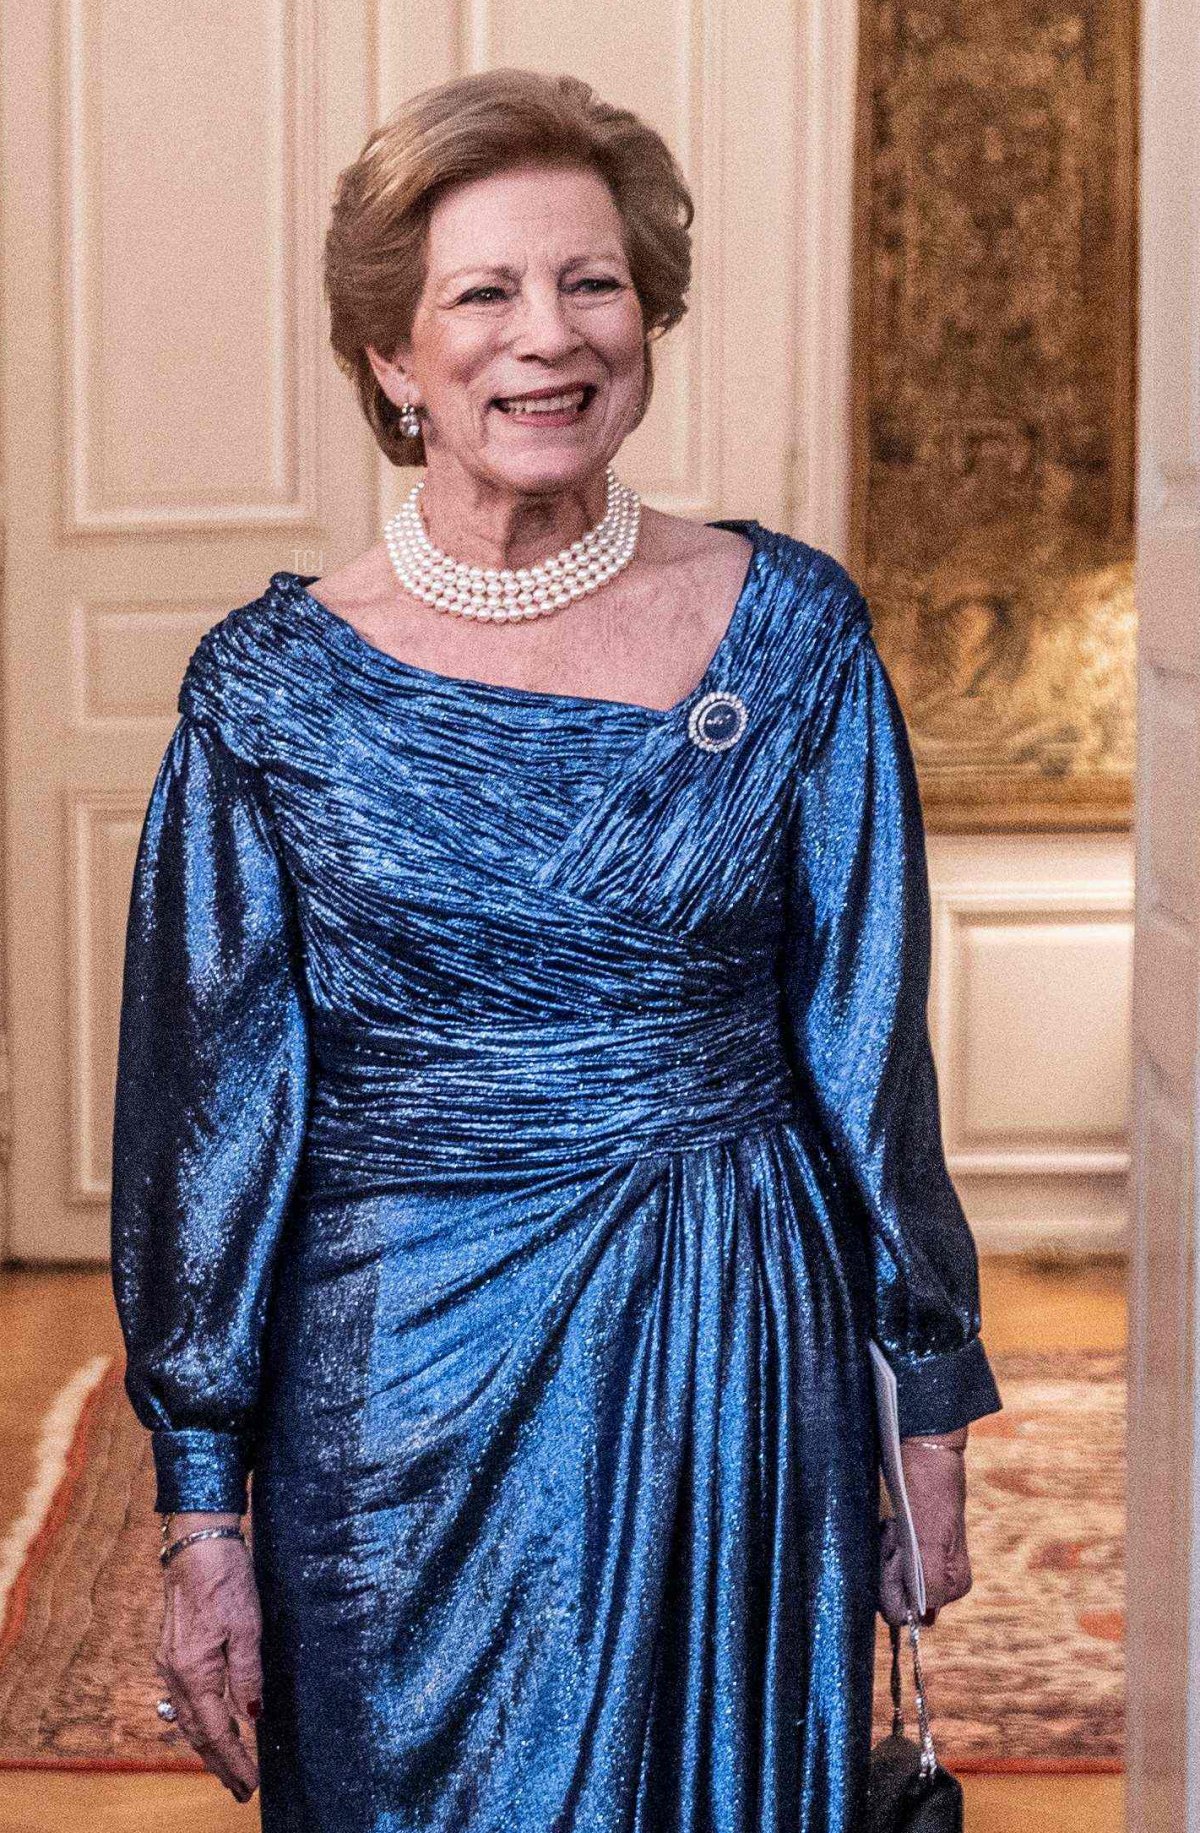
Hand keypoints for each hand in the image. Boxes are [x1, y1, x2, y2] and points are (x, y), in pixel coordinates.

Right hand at [155, 1511, 261, 1802]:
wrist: (196, 1543)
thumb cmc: (225, 1579)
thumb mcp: (247, 1626)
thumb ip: (248, 1674)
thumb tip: (252, 1715)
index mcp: (195, 1672)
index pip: (215, 1732)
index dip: (233, 1760)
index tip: (250, 1785)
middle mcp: (175, 1674)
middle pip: (196, 1733)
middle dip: (219, 1763)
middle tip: (241, 1789)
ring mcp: (170, 1663)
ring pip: (187, 1719)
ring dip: (208, 1746)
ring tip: (228, 1766)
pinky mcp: (173, 1651)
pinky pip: (183, 1700)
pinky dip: (198, 1721)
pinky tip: (210, 1725)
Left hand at [877, 1428, 971, 1628]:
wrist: (924, 1448)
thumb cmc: (930, 1488)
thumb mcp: (930, 1540)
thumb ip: (930, 1583)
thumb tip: (923, 1620)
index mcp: (952, 1587)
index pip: (903, 1612)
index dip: (891, 1583)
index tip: (897, 1550)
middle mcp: (940, 1580)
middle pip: (893, 1594)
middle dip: (886, 1564)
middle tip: (895, 1531)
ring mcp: (924, 1561)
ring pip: (885, 1575)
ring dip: (883, 1550)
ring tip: (894, 1524)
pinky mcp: (910, 1544)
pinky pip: (884, 1558)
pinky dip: (882, 1541)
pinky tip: (890, 1523)